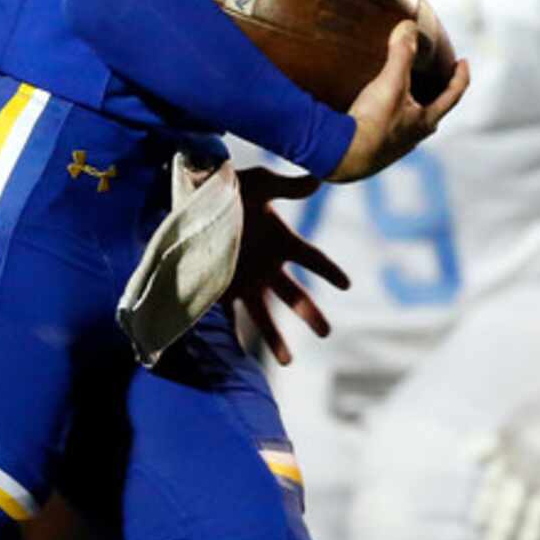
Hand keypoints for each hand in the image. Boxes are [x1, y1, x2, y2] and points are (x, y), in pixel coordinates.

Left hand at [225, 167, 349, 364]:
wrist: (193, 194)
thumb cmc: (230, 186)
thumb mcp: (259, 183)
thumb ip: (286, 187)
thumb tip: (318, 178)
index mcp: (282, 241)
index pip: (313, 259)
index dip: (329, 271)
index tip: (346, 285)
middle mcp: (267, 266)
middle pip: (294, 295)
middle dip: (309, 313)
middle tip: (325, 332)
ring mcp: (245, 280)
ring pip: (264, 314)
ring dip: (276, 337)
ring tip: (287, 361)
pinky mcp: (221, 288)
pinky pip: (229, 316)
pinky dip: (233, 335)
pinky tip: (238, 355)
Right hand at [329, 22, 470, 181]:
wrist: (344, 156)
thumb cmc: (373, 122)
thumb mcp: (390, 83)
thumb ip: (401, 54)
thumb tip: (409, 25)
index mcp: (425, 121)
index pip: (452, 95)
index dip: (460, 76)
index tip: (464, 61)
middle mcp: (415, 137)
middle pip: (434, 112)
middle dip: (437, 94)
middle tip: (437, 79)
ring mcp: (396, 147)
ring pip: (411, 123)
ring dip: (412, 108)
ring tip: (405, 94)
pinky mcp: (377, 151)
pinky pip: (389, 130)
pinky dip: (390, 118)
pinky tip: (376, 114)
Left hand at [471, 383, 539, 539]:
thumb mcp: (514, 423)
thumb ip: (492, 443)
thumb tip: (467, 454)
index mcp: (513, 451)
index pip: (494, 484)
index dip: (485, 506)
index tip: (478, 525)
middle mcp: (532, 466)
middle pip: (514, 504)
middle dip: (503, 530)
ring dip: (530, 538)